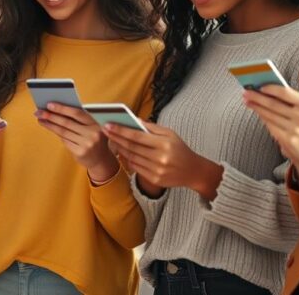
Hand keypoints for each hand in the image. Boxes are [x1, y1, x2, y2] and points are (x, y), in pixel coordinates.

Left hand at [36, 103, 119, 182]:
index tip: (49, 104)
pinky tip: (49, 128)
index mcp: (96, 123)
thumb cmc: (93, 138)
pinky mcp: (80, 153)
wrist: (101, 159)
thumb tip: (57, 109)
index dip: (62, 108)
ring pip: (63, 132)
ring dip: (50, 125)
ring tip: (40, 119)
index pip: (77, 113)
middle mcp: (93, 134)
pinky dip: (57, 134)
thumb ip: (79, 119)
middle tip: (39, 112)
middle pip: (67, 123)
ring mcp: (87, 144)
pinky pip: (65, 141)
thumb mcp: (91, 127)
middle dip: (51, 116)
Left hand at [104, 121, 223, 199]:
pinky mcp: (154, 179)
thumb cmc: (180, 149)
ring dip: (120, 148)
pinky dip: (127, 159)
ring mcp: (157, 170)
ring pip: (131, 157)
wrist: (193, 171)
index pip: (137, 136)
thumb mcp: (170, 134)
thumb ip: (152, 127)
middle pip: (132, 147)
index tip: (108, 125)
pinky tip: (123, 152)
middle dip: (116, 138)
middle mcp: (160, 158)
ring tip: (112, 139)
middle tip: (105, 130)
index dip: (120, 130)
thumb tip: (134, 120)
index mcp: (164, 144)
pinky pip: (136, 167)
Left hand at [243, 66, 298, 173]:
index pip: (284, 92)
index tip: (260, 86)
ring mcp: (294, 130)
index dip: (270, 88)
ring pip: (270, 116)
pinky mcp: (288, 141)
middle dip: (257, 97)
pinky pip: (271, 128)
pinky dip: (264, 120)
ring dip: (256, 108)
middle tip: (246, 92)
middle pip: (273, 104)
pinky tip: (259, 114)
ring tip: (248, 102)